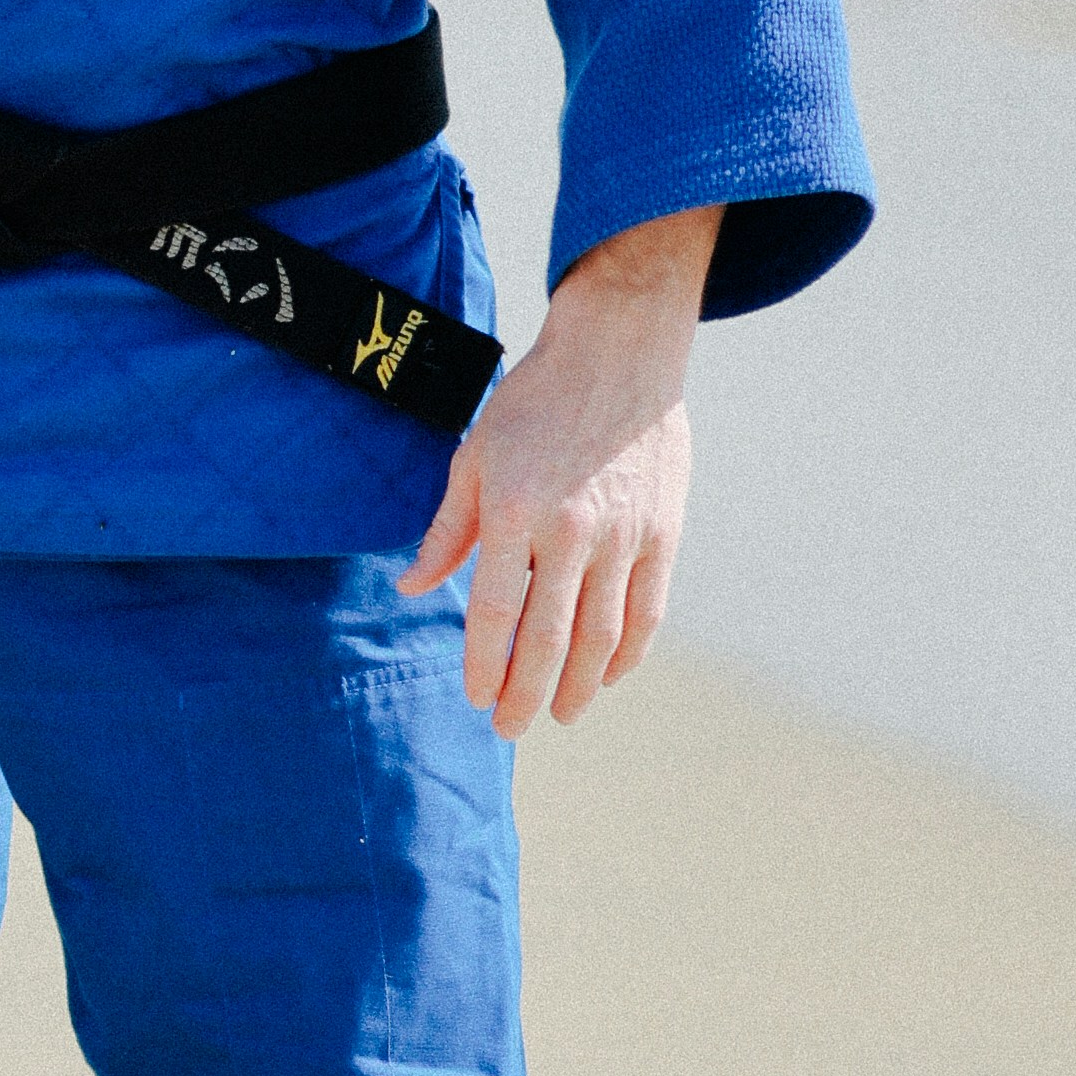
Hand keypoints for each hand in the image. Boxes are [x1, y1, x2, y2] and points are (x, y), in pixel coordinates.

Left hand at [397, 205, 718, 735]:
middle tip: (511, 726)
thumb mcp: (475, 454)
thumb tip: (412, 587)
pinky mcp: (663, 531)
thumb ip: (447, 530)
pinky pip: (648, 610)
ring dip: (581, 686)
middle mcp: (570, 528)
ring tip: (561, 713)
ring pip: (603, 635)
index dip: (484, 663)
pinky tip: (610, 675)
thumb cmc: (535, 400)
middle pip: (549, 637)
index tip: (477, 696)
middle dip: (527, 692)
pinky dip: (629, 652)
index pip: (494, 610)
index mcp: (513, 509)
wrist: (618, 349)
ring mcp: (624, 533)